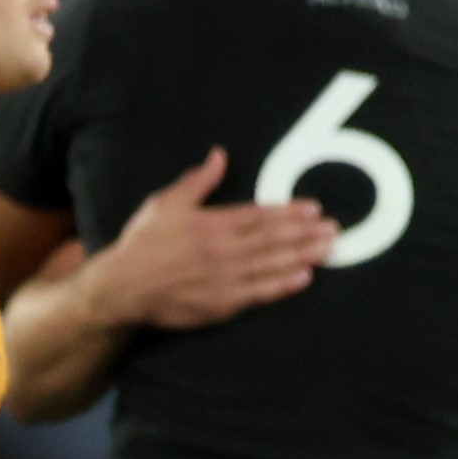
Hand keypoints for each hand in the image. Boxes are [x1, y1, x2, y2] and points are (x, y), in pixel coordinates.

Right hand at [88, 148, 333, 329]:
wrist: (123, 286)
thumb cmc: (144, 243)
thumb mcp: (166, 203)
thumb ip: (198, 181)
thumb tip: (220, 155)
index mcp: (210, 223)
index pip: (258, 216)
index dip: (288, 212)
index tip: (313, 209)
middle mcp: (222, 249)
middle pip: (271, 239)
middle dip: (305, 233)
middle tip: (334, 229)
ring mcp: (224, 277)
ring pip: (270, 264)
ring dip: (302, 256)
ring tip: (328, 248)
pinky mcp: (222, 303)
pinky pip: (258, 293)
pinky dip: (282, 285)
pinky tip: (304, 278)